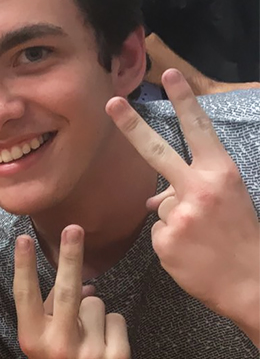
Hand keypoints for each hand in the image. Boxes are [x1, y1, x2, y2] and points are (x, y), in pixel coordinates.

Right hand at [13, 226, 130, 358]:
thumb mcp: (41, 340)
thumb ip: (52, 309)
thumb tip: (86, 280)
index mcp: (33, 338)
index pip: (26, 295)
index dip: (24, 265)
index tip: (23, 238)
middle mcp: (59, 345)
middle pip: (68, 291)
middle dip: (71, 257)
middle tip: (74, 229)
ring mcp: (90, 353)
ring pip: (97, 302)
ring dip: (93, 312)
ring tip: (87, 337)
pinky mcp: (117, 358)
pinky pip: (116, 318)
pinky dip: (111, 327)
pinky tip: (103, 346)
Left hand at [106, 69, 259, 337]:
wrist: (252, 284)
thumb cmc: (240, 238)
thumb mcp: (225, 203)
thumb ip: (191, 190)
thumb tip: (154, 197)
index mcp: (221, 174)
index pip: (198, 129)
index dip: (184, 100)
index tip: (169, 74)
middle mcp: (198, 189)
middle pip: (156, 151)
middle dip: (131, 125)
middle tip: (111, 102)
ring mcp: (179, 215)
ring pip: (161, 206)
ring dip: (175, 221)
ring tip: (202, 240)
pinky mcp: (164, 241)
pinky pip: (157, 233)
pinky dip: (170, 243)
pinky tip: (192, 254)